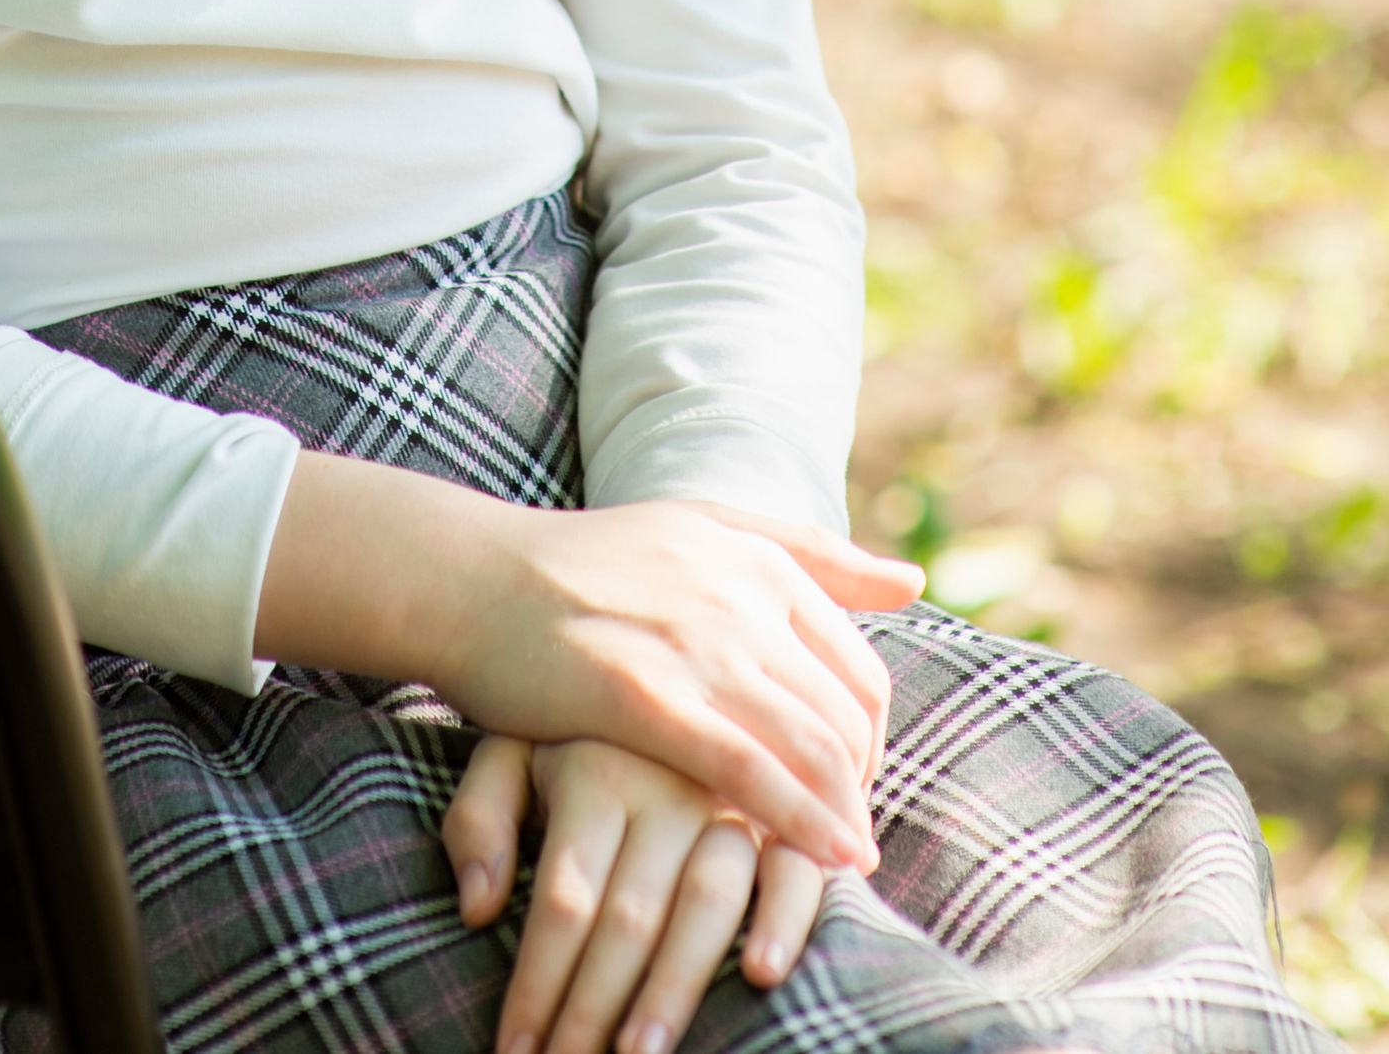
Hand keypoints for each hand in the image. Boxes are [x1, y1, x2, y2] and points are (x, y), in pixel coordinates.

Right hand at [430, 497, 886, 868]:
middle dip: (862, 786)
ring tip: (851, 861)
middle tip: (851, 836)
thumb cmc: (585, 565)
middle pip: (844, 713)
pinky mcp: (646, 696)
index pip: (858, 666)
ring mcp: (695, 643)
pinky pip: (749, 771)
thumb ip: (806, 551)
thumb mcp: (700, 526)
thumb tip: (913, 580)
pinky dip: (800, 820)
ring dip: (846, 813)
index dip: (870, 739)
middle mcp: (738, 594)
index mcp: (756, 558)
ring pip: (810, 744)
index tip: (851, 784)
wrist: (475, 578)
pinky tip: (825, 858)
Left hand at [444, 733, 825, 1053]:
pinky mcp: (788, 799)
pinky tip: (760, 974)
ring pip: (707, 900)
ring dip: (676, 988)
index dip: (539, 985)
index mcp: (593, 766)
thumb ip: (479, 817)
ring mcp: (730, 789)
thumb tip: (477, 910)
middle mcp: (665, 779)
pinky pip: (794, 865)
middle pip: (629, 916)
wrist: (648, 617)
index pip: (564, 900)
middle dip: (594, 1012)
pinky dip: (784, 919)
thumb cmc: (568, 711)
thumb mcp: (509, 742)